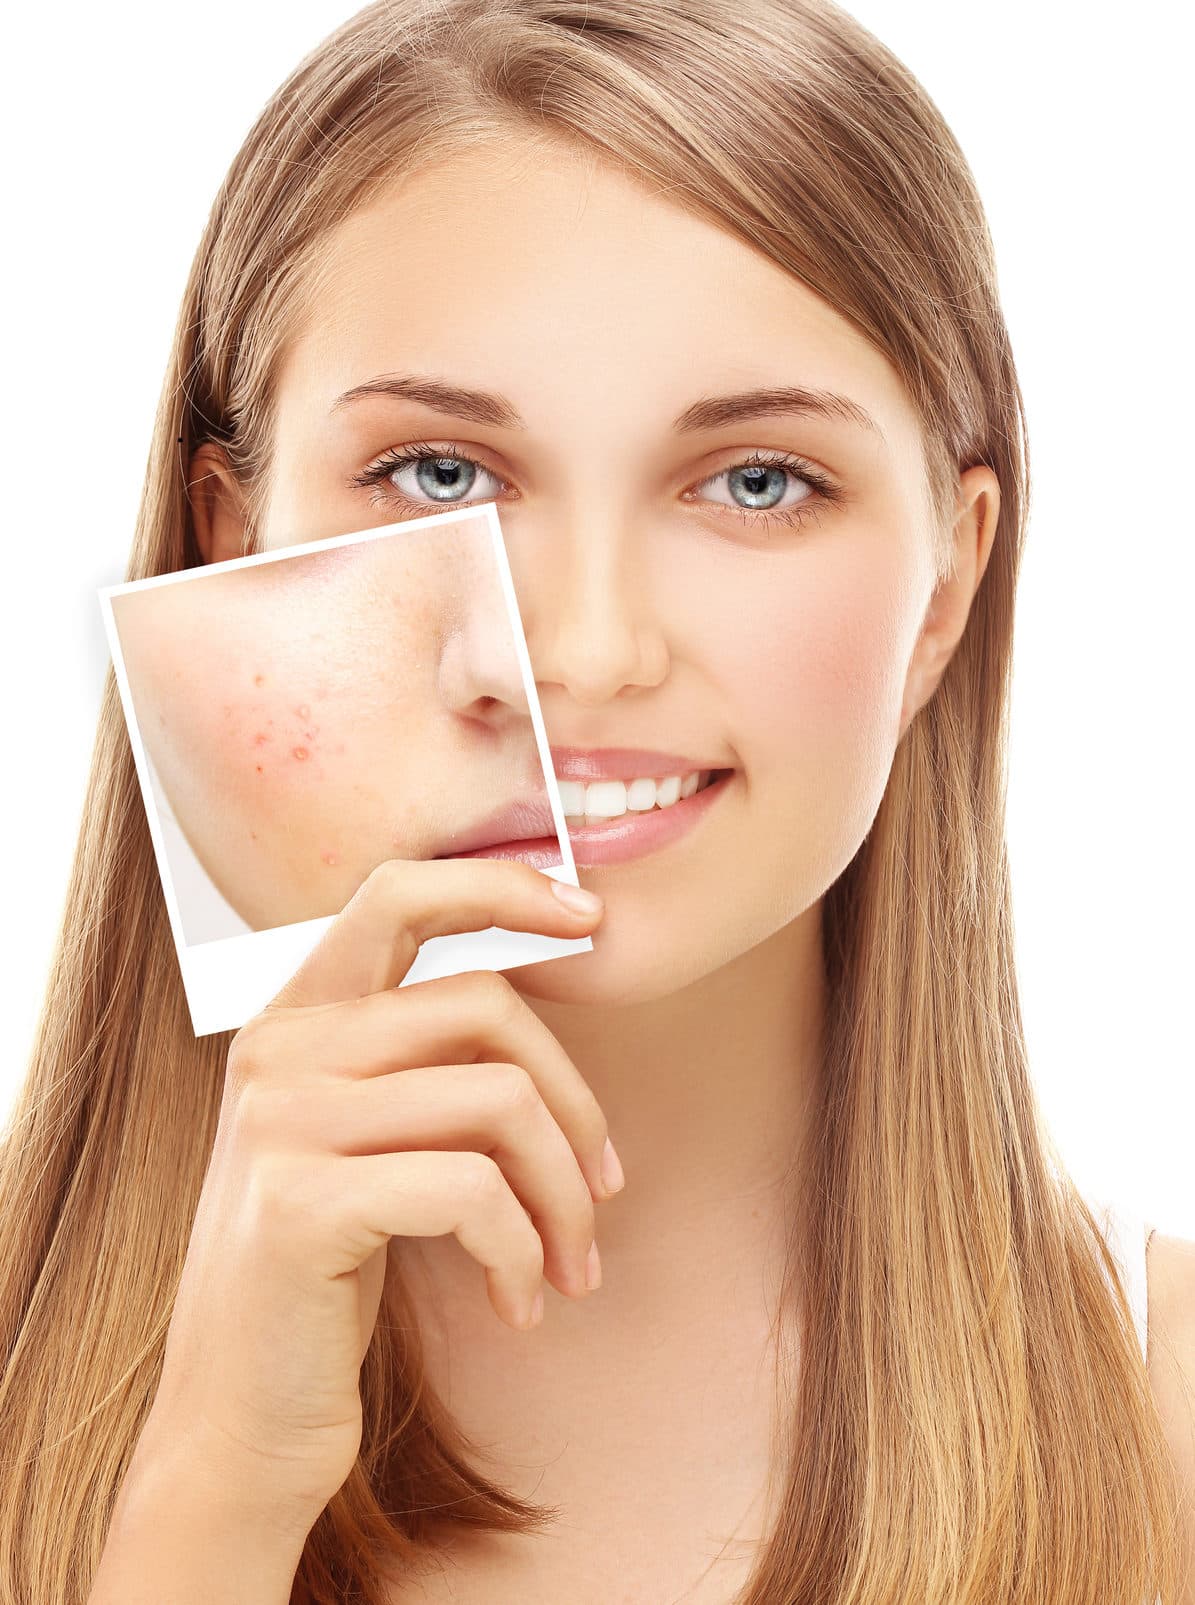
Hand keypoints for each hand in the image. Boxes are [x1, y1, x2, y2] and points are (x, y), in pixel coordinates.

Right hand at [142, 857, 616, 1535]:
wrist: (238, 1420)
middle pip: (487, 1007)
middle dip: (575, 1104)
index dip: (502, 887)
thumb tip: (549, 983)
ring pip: (499, 1101)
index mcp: (293, 1015)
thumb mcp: (361, 1139)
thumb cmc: (324, 1272)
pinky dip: (523, 1251)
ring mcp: (279, 1122)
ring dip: (564, 1197)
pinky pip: (473, 1192)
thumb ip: (416, 1057)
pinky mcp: (299, 1205)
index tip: (590, 918)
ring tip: (570, 1267)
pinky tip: (520, 1305)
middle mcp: (277, 1048)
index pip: (399, 892)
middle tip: (605, 1192)